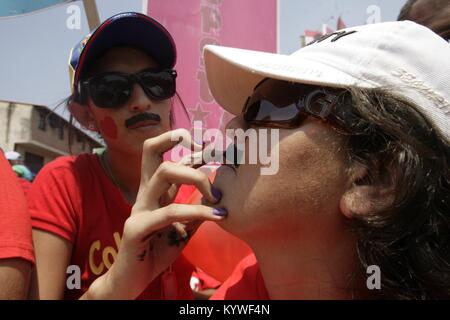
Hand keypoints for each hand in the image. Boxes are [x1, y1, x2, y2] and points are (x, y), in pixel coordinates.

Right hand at [83, 129, 225, 299]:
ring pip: (164, 172)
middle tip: (213, 158)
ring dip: (196, 177)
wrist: (132, 280)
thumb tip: (217, 194)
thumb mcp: (183, 226)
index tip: (213, 146)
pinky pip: (170, 212)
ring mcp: (139, 209)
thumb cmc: (157, 251)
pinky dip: (197, 211)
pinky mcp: (137, 228)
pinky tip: (216, 216)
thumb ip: (195, 209)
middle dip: (186, 147)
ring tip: (218, 196)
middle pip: (152, 150)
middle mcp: (144, 193)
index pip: (163, 154)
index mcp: (154, 190)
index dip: (186, 144)